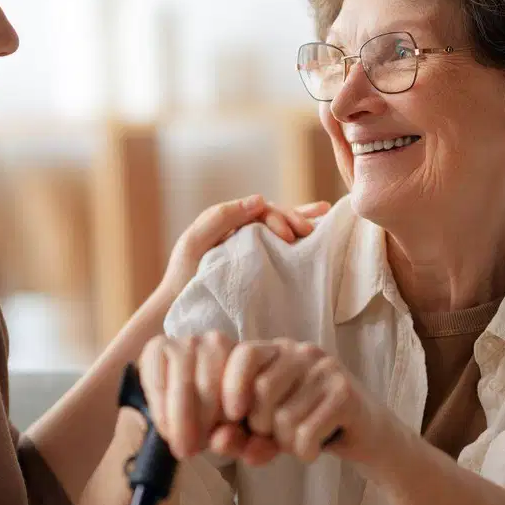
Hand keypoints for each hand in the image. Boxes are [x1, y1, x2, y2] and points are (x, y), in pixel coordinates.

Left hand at [138, 332, 407, 468]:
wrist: (367, 436)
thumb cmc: (306, 426)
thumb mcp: (266, 427)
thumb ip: (240, 432)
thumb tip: (217, 442)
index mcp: (277, 351)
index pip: (245, 354)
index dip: (232, 386)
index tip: (233, 417)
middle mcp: (301, 352)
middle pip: (261, 390)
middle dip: (261, 426)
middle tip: (276, 436)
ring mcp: (326, 369)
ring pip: (283, 417)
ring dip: (285, 443)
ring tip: (299, 440)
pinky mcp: (346, 393)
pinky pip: (306, 432)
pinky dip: (304, 450)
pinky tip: (313, 448)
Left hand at [158, 197, 329, 302]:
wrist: (180, 305)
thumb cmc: (183, 276)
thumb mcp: (195, 242)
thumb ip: (221, 218)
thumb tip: (260, 199)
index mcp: (227, 219)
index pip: (259, 210)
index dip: (277, 218)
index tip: (287, 236)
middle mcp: (240, 228)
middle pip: (273, 215)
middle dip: (293, 219)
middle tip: (309, 232)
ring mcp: (249, 244)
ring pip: (280, 225)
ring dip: (301, 220)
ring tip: (324, 216)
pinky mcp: (256, 262)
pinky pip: (280, 244)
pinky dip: (298, 234)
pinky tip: (318, 226)